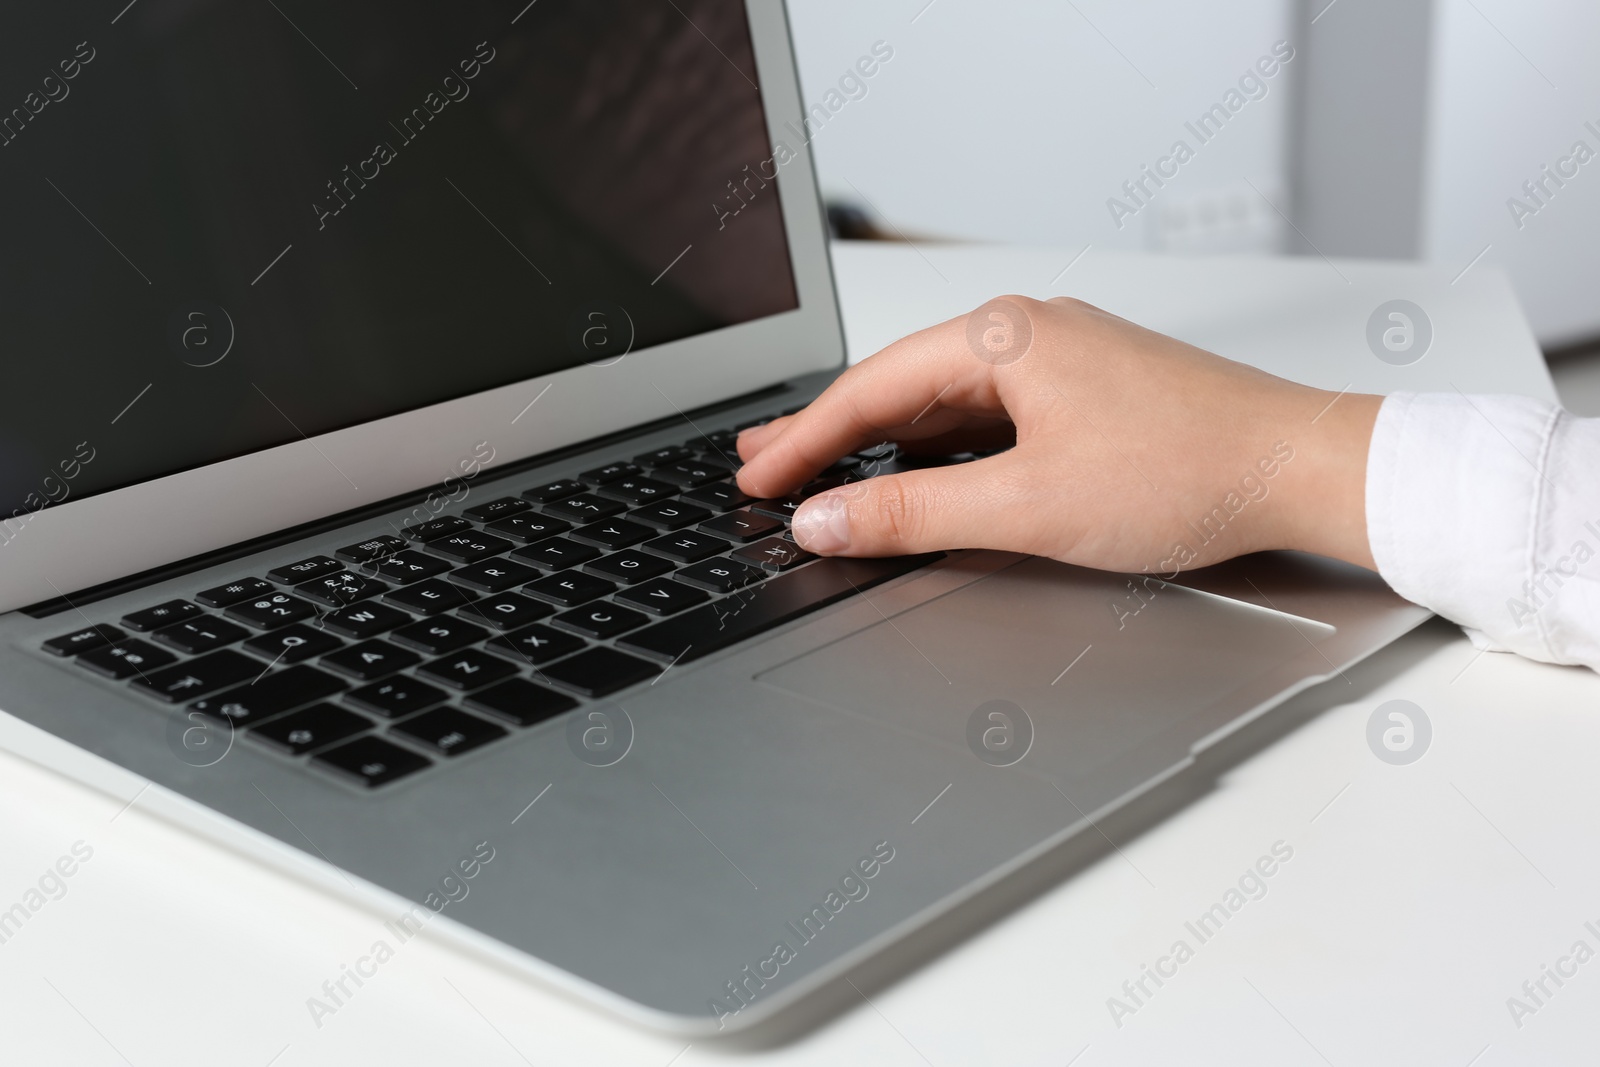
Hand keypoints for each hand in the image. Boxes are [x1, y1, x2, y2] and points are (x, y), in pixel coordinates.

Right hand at [735, 296, 1380, 573]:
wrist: (1297, 468)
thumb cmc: (1188, 470)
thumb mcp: (1029, 505)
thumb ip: (913, 513)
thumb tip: (824, 517)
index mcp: (1003, 337)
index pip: (869, 389)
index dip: (803, 440)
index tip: (758, 478)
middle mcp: (1027, 333)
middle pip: (899, 386)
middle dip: (828, 431)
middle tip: (763, 463)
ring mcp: (1060, 359)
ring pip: (944, 402)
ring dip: (882, 442)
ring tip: (824, 470)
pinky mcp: (1086, 391)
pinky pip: (988, 415)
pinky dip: (940, 447)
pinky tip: (920, 471)